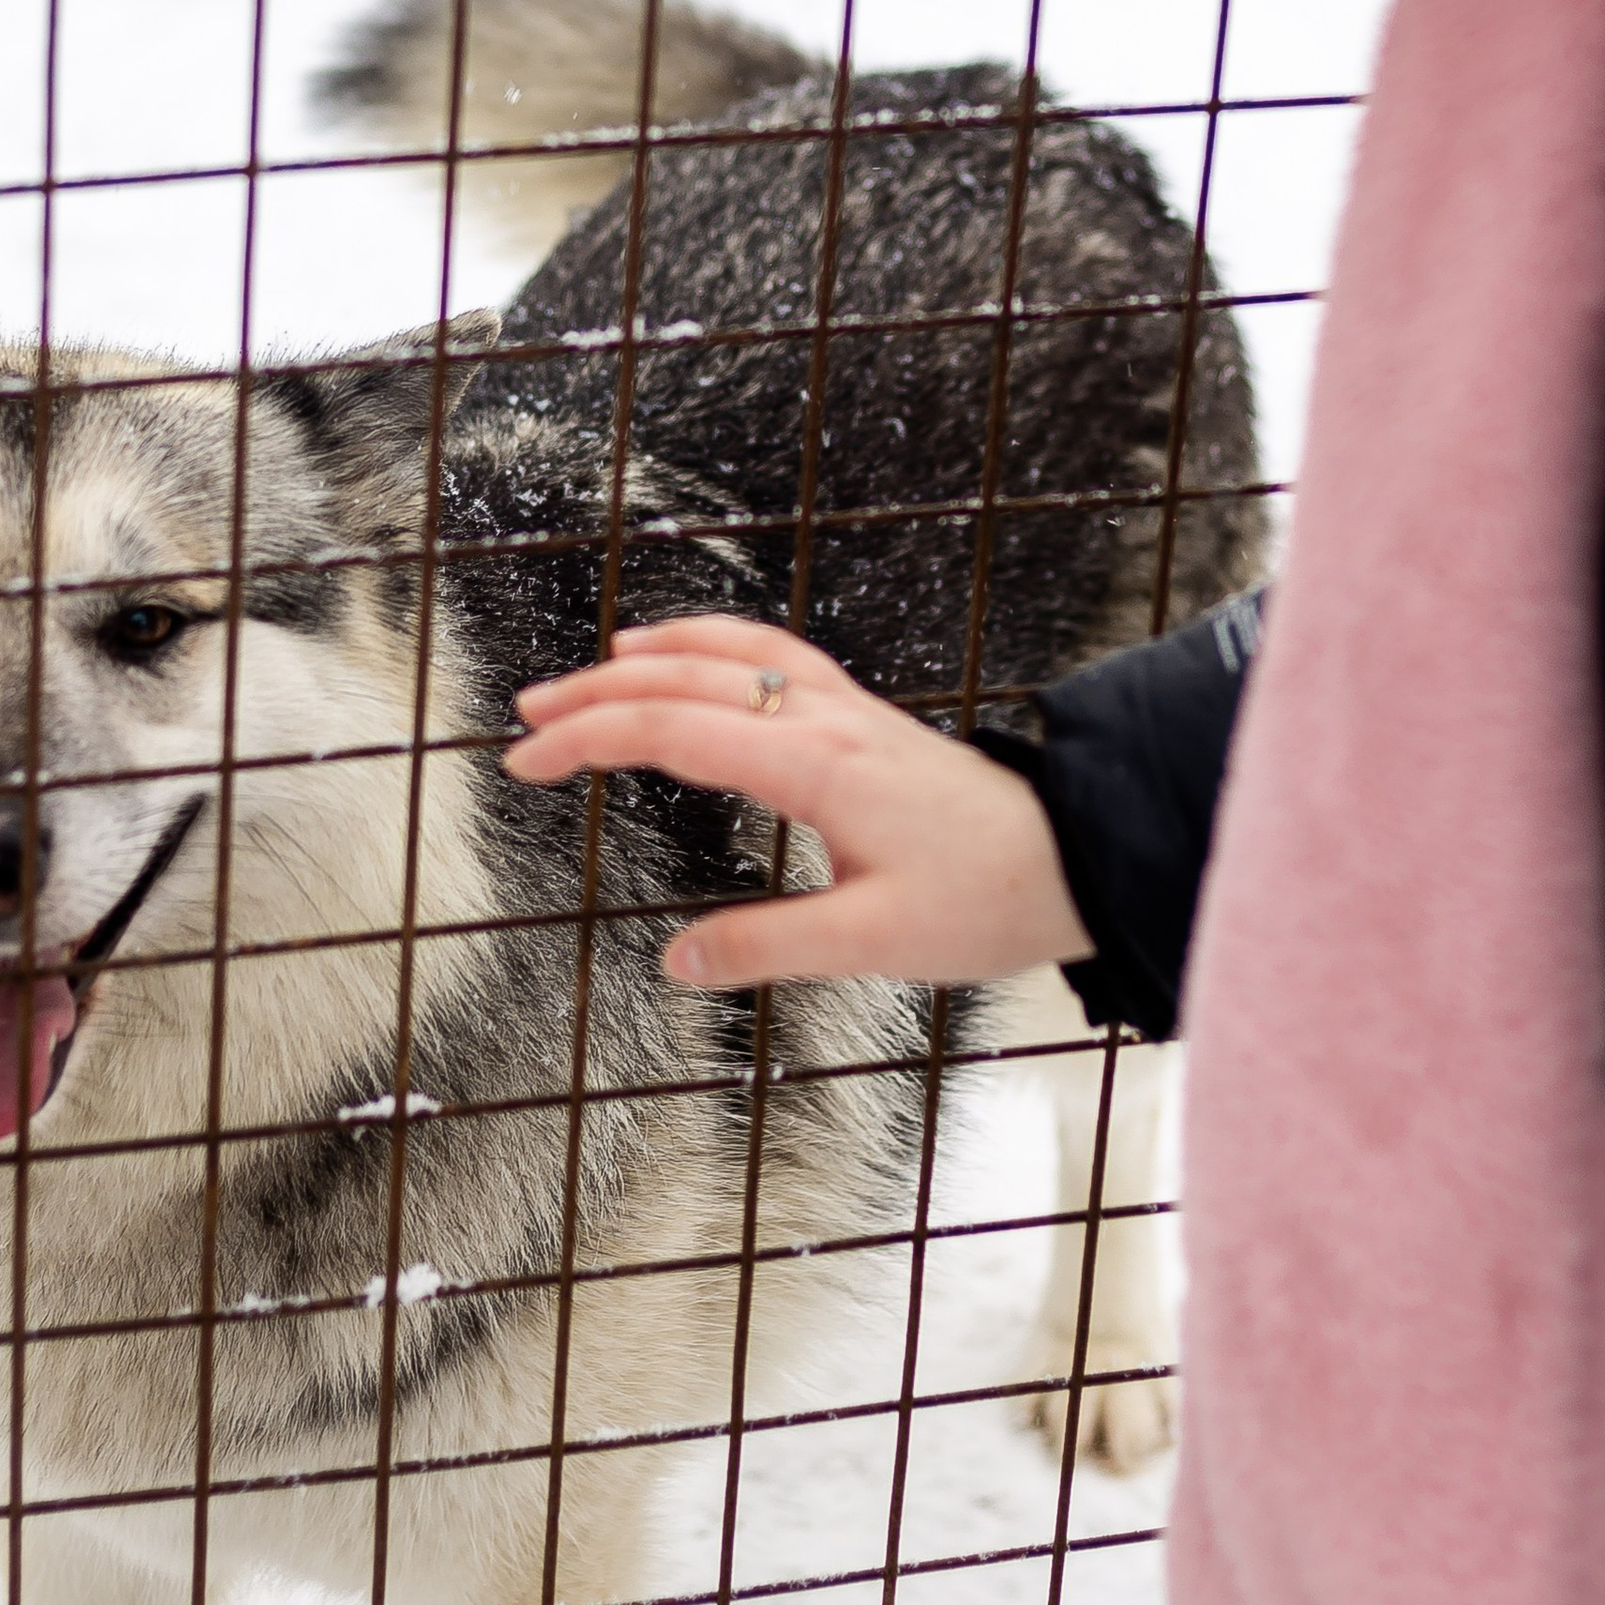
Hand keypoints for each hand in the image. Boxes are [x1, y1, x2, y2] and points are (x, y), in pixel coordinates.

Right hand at [506, 613, 1093, 990]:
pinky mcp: (865, 719)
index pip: (672, 730)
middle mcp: (825, 720)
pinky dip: (715, 645)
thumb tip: (677, 960)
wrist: (1079, 854)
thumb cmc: (990, 897)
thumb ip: (767, 947)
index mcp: (815, 766)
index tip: (526, 762)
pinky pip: (774, 654)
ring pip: (731, 652)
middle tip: (526, 720)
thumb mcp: (873, 943)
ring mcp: (847, 710)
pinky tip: (693, 658)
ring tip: (587, 674)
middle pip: (685, 678)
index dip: (589, 740)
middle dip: (596, 693)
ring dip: (650, 658)